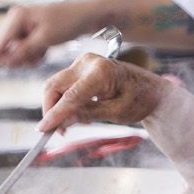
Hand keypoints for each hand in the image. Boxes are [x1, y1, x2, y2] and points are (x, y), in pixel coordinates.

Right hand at [0, 3, 81, 69]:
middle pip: (5, 48)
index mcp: (17, 17)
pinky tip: (44, 50)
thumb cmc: (67, 23)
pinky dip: (32, 55)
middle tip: (36, 55)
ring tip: (43, 51)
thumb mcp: (44, 39)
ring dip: (27, 57)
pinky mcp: (29, 33)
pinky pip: (23, 51)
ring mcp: (22, 26)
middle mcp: (16, 20)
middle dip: (18, 57)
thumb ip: (23, 51)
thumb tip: (4, 62)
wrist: (86, 17)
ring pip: (14, 52)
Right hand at [38, 53, 168, 131]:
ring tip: (71, 124)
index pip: (70, 96)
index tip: (43, 130)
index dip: (54, 114)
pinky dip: (63, 100)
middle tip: (57, 132)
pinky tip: (76, 113)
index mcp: (101, 72)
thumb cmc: (139, 100)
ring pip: (55, 85)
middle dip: (50, 110)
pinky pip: (64, 84)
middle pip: (54, 86)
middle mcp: (89, 62)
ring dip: (57, 106)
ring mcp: (84, 62)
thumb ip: (88, 115)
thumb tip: (62, 122)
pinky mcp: (81, 67)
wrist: (151, 89)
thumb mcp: (116, 113)